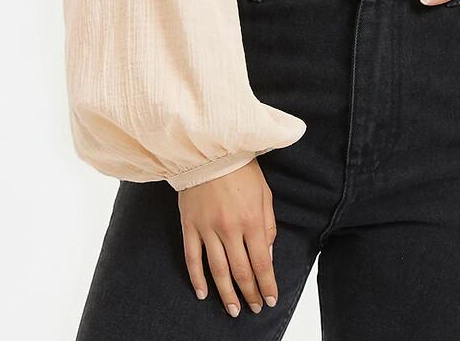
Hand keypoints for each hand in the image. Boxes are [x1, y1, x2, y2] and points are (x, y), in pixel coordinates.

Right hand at [178, 158, 279, 316]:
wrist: (210, 149)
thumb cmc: (242, 169)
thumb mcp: (265, 193)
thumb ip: (268, 226)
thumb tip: (268, 255)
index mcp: (252, 219)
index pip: (262, 262)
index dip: (266, 285)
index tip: (269, 299)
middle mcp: (231, 228)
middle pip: (241, 271)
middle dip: (250, 293)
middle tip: (254, 308)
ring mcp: (208, 228)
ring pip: (218, 270)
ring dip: (226, 294)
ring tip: (233, 310)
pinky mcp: (190, 225)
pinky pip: (192, 258)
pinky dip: (196, 279)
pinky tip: (202, 293)